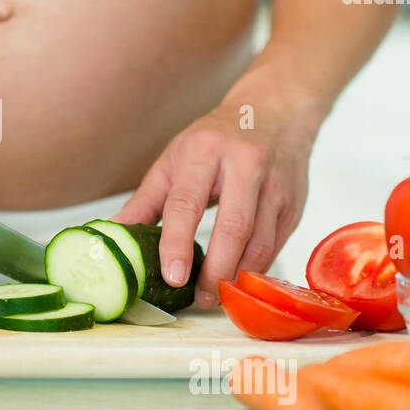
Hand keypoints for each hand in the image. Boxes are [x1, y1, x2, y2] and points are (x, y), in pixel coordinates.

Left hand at [113, 83, 326, 306]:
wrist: (274, 110)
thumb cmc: (216, 138)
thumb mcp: (173, 160)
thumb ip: (145, 201)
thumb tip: (114, 233)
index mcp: (205, 151)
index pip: (187, 203)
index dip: (177, 244)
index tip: (173, 277)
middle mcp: (245, 164)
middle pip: (233, 228)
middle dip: (215, 271)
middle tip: (198, 298)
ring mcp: (276, 184)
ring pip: (260, 242)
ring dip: (237, 276)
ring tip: (216, 295)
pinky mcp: (294, 203)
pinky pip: (275, 245)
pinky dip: (256, 268)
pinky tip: (238, 279)